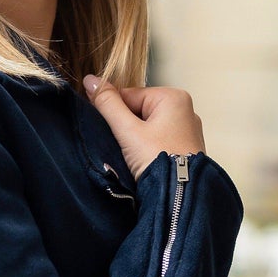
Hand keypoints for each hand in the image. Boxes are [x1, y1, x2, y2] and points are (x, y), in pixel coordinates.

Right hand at [83, 77, 205, 182]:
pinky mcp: (185, 149)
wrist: (181, 197)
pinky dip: (147, 149)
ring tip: (132, 157)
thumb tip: (90, 80)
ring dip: (135, 140)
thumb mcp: (128, 130)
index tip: (104, 127)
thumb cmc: (158, 161)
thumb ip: (107, 104)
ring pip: (148, 128)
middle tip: (121, 146)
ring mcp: (187, 131)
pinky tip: (143, 162)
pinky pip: (158, 141)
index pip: (129, 95)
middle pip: (139, 111)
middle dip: (125, 128)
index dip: (112, 111)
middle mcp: (185, 110)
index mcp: (174, 98)